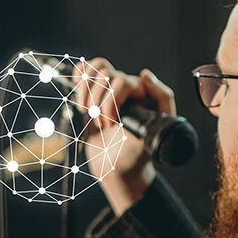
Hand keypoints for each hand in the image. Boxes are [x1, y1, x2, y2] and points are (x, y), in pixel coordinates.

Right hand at [73, 58, 176, 215]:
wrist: (119, 167)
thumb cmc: (137, 153)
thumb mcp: (152, 133)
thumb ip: (158, 103)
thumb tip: (144, 74)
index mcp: (146, 94)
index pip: (123, 82)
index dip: (111, 102)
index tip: (110, 124)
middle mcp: (130, 89)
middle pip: (107, 75)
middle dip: (98, 103)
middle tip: (102, 126)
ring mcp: (113, 89)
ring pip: (98, 69)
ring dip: (86, 91)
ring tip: (88, 113)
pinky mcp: (97, 93)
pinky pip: (89, 70)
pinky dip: (81, 74)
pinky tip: (78, 86)